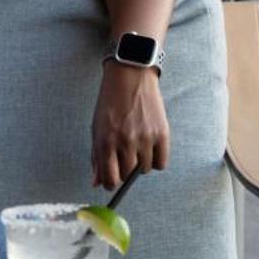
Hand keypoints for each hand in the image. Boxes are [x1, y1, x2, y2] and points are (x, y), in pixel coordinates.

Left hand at [90, 62, 170, 191]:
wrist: (131, 75)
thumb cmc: (110, 101)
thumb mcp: (97, 127)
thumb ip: (96, 157)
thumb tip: (96, 183)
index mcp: (105, 141)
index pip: (109, 179)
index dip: (110, 183)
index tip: (112, 180)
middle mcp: (125, 141)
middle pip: (127, 175)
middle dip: (124, 170)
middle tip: (124, 155)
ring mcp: (145, 138)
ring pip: (144, 170)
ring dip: (140, 163)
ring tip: (137, 145)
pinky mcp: (162, 133)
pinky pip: (160, 162)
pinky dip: (155, 159)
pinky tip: (149, 147)